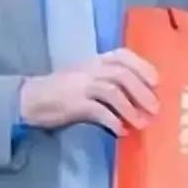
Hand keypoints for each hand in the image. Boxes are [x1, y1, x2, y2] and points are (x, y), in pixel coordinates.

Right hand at [18, 48, 158, 134]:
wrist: (31, 98)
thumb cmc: (62, 89)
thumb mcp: (86, 76)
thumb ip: (107, 80)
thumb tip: (137, 96)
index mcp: (95, 60)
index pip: (123, 56)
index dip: (142, 67)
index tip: (156, 81)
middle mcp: (90, 69)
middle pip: (122, 74)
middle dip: (142, 91)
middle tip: (155, 108)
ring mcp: (81, 85)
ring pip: (113, 91)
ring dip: (131, 108)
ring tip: (142, 123)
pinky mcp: (74, 103)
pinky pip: (99, 111)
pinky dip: (113, 121)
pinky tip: (121, 131)